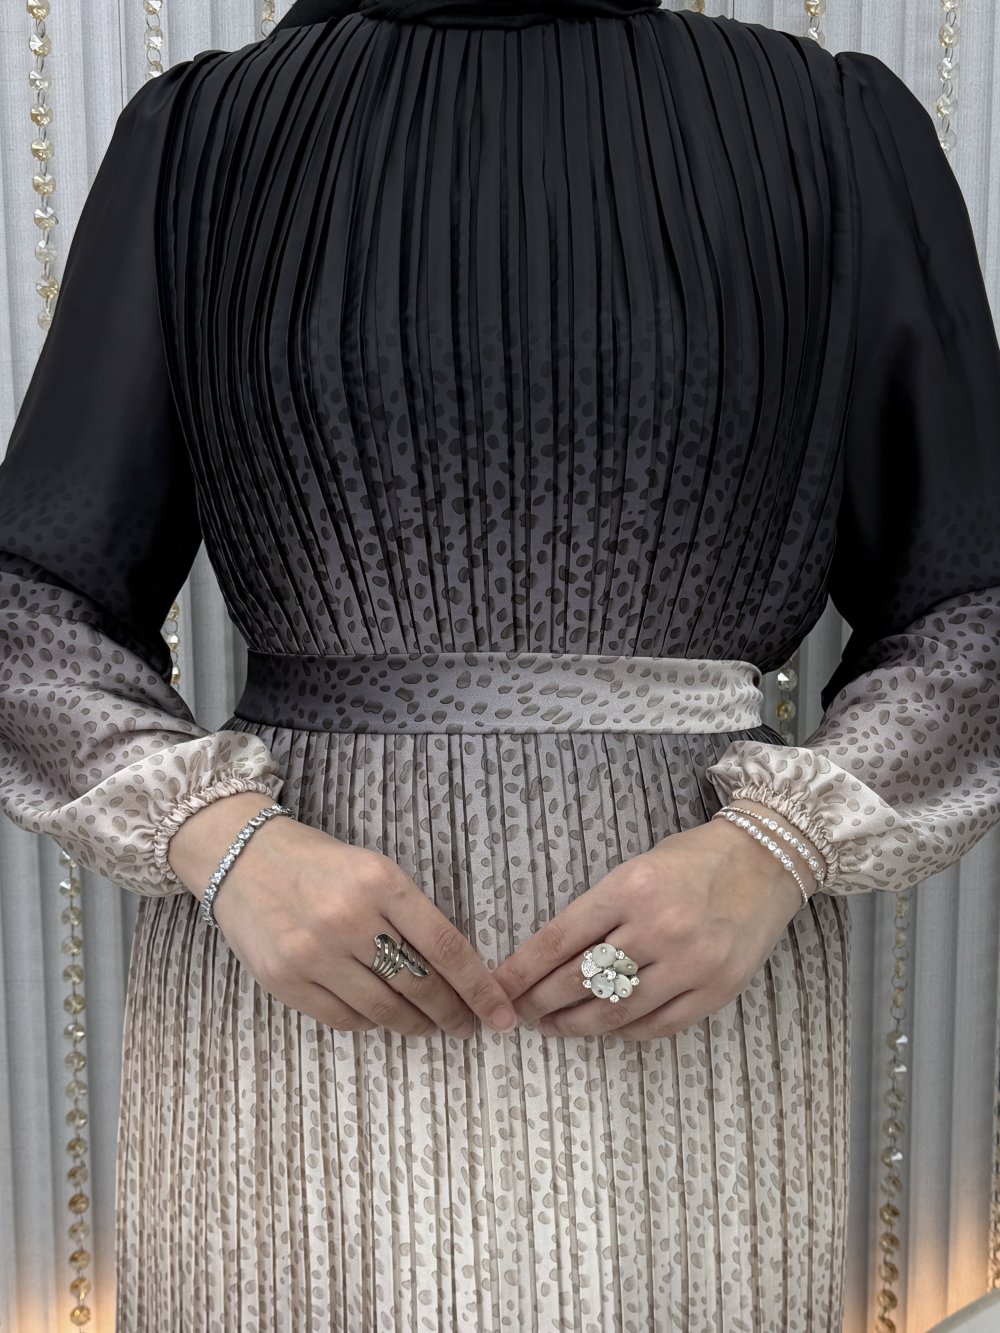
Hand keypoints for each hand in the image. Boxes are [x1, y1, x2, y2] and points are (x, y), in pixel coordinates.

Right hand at [167, 793, 519, 1038]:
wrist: (241, 858)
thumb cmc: (320, 865)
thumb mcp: (374, 870)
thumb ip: (410, 915)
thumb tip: (455, 972)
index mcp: (381, 883)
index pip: (445, 947)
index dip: (479, 987)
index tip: (500, 1013)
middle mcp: (349, 919)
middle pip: (419, 985)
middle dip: (452, 1013)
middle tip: (467, 1025)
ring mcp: (314, 954)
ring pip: (384, 1009)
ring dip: (415, 1023)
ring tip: (429, 1024)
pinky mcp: (285, 981)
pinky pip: (345, 1019)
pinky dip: (371, 1022)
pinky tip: (382, 1015)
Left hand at [491, 808, 811, 1040]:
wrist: (767, 860)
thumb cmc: (694, 859)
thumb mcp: (637, 869)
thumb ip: (600, 911)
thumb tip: (552, 957)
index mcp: (631, 888)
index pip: (560, 939)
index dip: (523, 971)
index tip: (498, 988)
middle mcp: (659, 928)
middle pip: (582, 980)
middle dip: (541, 1002)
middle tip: (521, 1011)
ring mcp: (691, 963)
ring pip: (616, 1012)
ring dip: (577, 1024)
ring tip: (554, 1026)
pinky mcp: (717, 990)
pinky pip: (658, 1026)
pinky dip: (625, 1032)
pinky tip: (606, 1028)